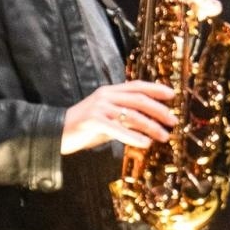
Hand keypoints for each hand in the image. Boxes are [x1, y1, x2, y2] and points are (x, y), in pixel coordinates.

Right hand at [61, 81, 177, 154]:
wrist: (56, 131)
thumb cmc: (85, 127)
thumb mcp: (108, 118)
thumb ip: (125, 117)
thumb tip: (149, 124)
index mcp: (110, 91)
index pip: (137, 86)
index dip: (156, 88)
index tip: (172, 95)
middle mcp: (106, 96)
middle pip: (139, 100)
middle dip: (159, 110)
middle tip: (173, 121)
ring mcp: (100, 107)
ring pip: (132, 115)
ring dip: (151, 126)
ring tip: (164, 136)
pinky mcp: (94, 120)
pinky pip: (118, 129)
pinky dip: (134, 137)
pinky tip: (145, 143)